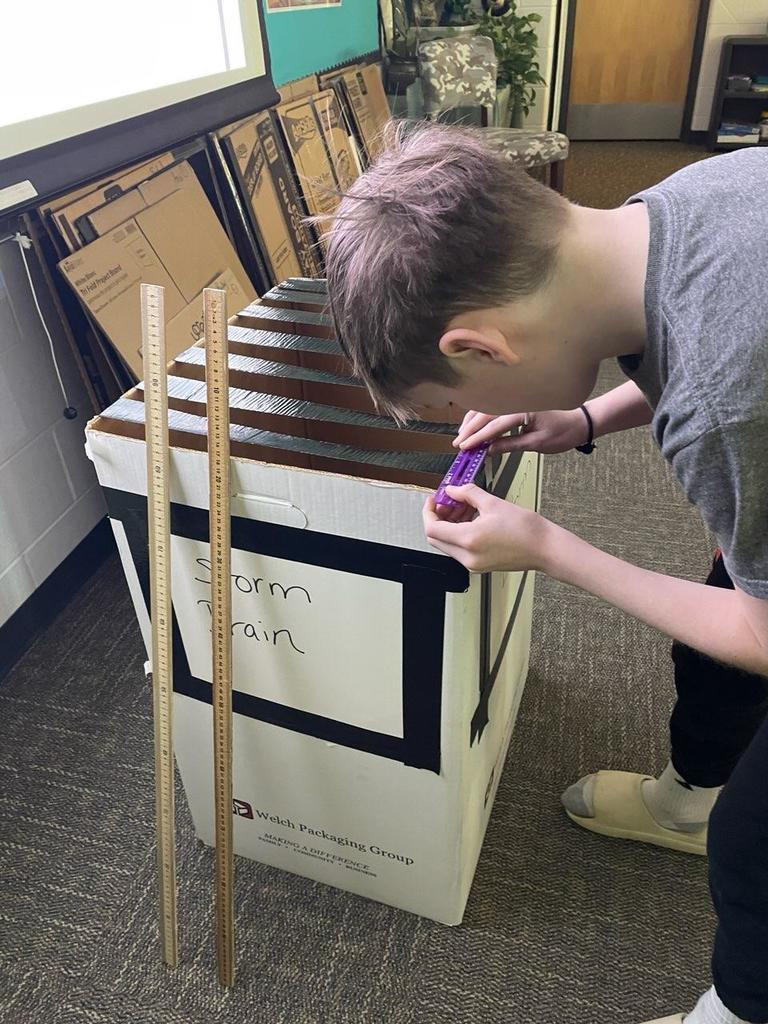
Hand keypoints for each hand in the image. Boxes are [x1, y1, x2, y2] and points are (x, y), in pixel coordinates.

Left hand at [422, 484, 550, 572]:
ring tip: (463, 507)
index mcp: (468, 540)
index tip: (434, 499)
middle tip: (447, 502)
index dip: (428, 511)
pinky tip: (471, 519)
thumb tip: (452, 490)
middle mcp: (467, 556)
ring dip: (448, 525)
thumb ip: (468, 494)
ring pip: (447, 544)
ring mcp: (472, 564)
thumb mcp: (493, 503)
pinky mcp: (479, 566)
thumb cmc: (526, 528)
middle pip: (436, 538)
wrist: (544, 548)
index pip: (432, 528)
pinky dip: (459, 534)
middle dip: (437, 518)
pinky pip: (459, 550)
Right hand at [454, 407, 588, 454]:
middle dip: (469, 429)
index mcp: (523, 410)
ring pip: (487, 408)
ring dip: (472, 421)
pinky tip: (474, 425)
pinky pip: (494, 407)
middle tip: (458, 444)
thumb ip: (510, 445)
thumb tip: (488, 450)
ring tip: (462, 436)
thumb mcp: (537, 444)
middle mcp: (517, 401)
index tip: (464, 447)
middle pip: (485, 413)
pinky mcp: (516, 402)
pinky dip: (481, 416)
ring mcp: (516, 399)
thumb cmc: (563, 433)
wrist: (580, 421)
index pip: (494, 424)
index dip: (477, 437)